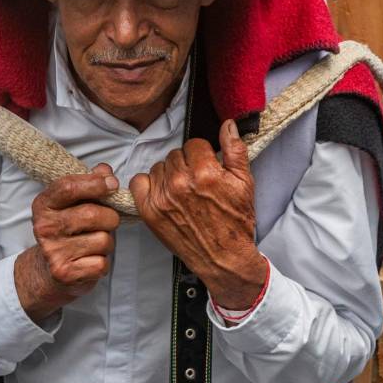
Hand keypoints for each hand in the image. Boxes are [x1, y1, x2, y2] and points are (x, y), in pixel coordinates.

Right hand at [15, 164, 120, 321]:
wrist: (50, 272)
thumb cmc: (68, 232)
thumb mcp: (73, 204)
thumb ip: (89, 184)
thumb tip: (105, 171)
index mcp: (44, 205)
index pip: (68, 187)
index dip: (95, 183)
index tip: (112, 183)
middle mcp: (44, 227)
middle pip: (92, 214)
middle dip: (110, 218)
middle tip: (107, 222)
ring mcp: (52, 251)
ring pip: (102, 240)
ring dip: (107, 242)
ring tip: (95, 243)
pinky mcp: (64, 273)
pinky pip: (101, 263)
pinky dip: (103, 262)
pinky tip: (90, 260)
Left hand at [130, 120, 267, 309]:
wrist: (223, 258)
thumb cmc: (235, 222)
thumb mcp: (244, 183)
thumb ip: (235, 150)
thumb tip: (227, 125)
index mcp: (205, 173)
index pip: (194, 144)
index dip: (202, 155)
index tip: (207, 168)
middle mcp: (180, 184)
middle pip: (175, 154)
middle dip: (186, 164)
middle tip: (196, 182)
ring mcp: (162, 198)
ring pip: (158, 167)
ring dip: (168, 174)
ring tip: (182, 190)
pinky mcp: (149, 211)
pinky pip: (138, 182)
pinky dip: (148, 185)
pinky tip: (162, 193)